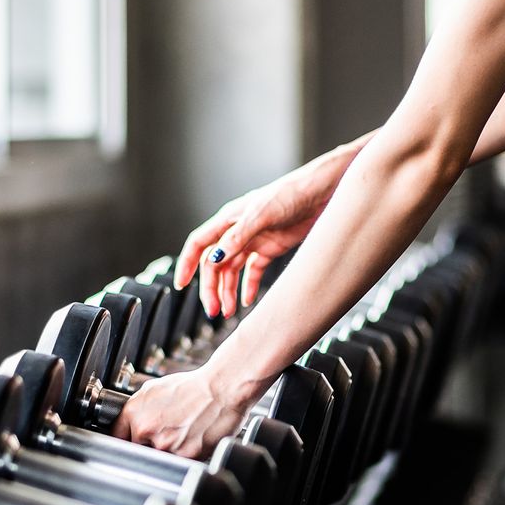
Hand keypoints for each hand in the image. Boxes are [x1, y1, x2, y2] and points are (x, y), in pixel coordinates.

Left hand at [109, 368, 254, 458]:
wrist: (223, 388)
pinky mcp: (185, 455)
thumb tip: (126, 426)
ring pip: (158, 460)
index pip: (116, 438)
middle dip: (148, 448)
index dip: (124, 442)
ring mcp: (165, 444)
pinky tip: (193, 441)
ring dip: (168, 454)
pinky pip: (178, 465)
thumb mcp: (155, 389)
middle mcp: (146, 428)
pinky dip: (185, 457)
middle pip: (137, 452)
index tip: (129, 446)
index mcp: (134, 412)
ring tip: (182, 437)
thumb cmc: (194, 387)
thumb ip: (137, 409)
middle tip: (165, 437)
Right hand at [174, 173, 330, 318]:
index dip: (187, 264)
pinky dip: (248, 286)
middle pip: (214, 264)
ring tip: (228, 311)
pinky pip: (253, 271)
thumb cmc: (290, 194)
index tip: (181, 285)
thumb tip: (214, 259)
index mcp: (228, 220)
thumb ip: (237, 237)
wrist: (322, 192)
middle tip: (214, 310)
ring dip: (227, 291)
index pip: (199, 244)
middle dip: (211, 287)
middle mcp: (237, 231)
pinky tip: (247, 300)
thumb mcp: (262, 215)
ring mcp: (253, 241)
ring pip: (232, 271)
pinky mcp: (270, 248)